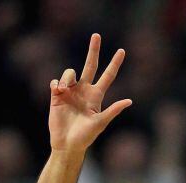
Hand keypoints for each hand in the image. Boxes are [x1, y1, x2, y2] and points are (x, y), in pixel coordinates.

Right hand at [49, 34, 131, 152]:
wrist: (67, 144)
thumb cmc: (86, 136)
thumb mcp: (100, 122)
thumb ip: (113, 110)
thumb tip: (130, 100)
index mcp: (97, 96)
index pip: (108, 76)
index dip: (114, 63)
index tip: (122, 51)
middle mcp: (84, 91)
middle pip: (90, 65)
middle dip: (93, 50)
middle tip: (96, 35)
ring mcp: (70, 92)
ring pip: (70, 72)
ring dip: (67, 77)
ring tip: (64, 90)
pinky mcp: (57, 96)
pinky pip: (56, 81)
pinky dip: (56, 83)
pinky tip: (57, 91)